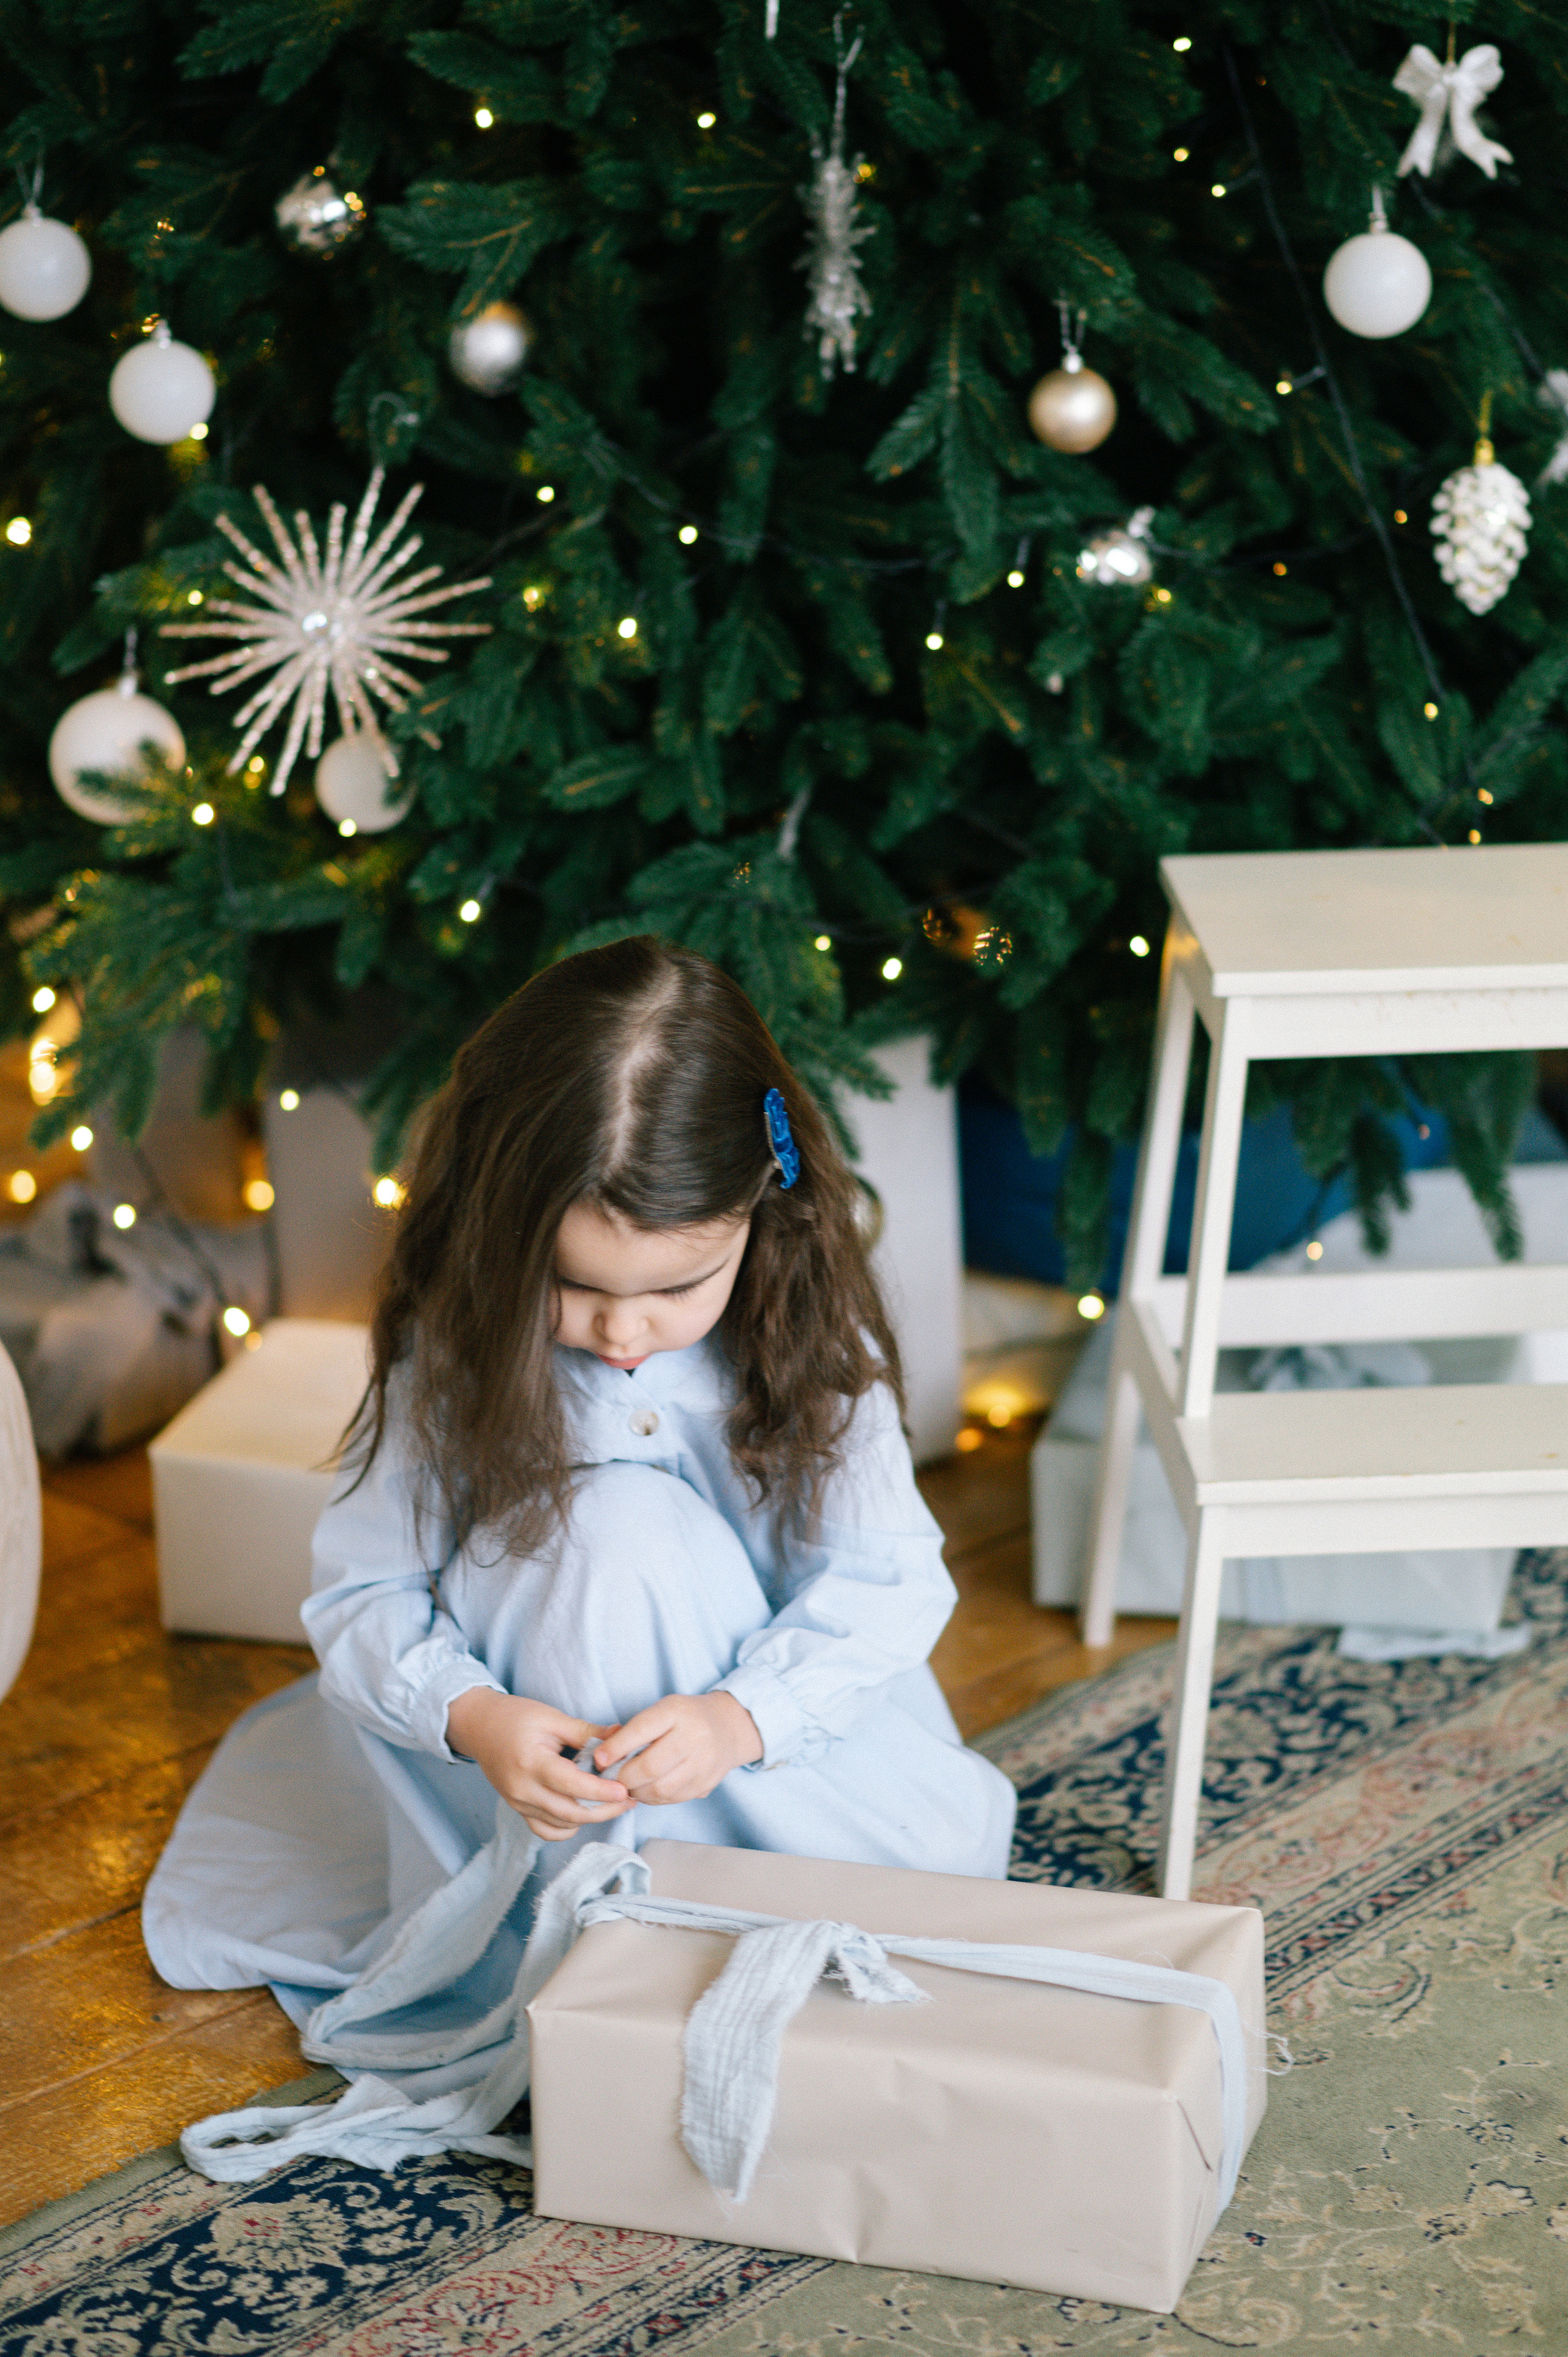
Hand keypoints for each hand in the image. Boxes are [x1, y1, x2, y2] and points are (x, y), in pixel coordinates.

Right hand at [445, 1687, 631, 1840]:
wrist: (479, 1726)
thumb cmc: (515, 1716)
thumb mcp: (551, 1717)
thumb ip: (586, 1731)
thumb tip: (621, 1736)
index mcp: (531, 1762)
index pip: (570, 1784)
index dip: (600, 1791)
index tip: (624, 1791)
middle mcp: (522, 1789)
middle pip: (569, 1812)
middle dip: (604, 1810)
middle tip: (629, 1800)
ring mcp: (518, 1803)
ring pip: (561, 1824)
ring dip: (590, 1818)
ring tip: (614, 1804)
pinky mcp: (518, 1809)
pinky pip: (545, 1830)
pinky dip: (567, 1827)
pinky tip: (583, 1812)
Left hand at [595, 1690, 762, 1804]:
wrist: (728, 1728)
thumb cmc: (685, 1717)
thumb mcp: (662, 1710)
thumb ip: (635, 1730)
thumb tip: (602, 1757)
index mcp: (677, 1711)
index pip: (642, 1729)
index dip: (617, 1747)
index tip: (598, 1759)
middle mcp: (694, 1737)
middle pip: (650, 1767)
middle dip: (623, 1777)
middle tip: (610, 1778)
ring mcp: (703, 1764)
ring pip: (659, 1789)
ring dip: (636, 1791)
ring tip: (627, 1785)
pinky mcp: (705, 1784)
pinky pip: (671, 1799)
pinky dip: (652, 1798)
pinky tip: (646, 1789)